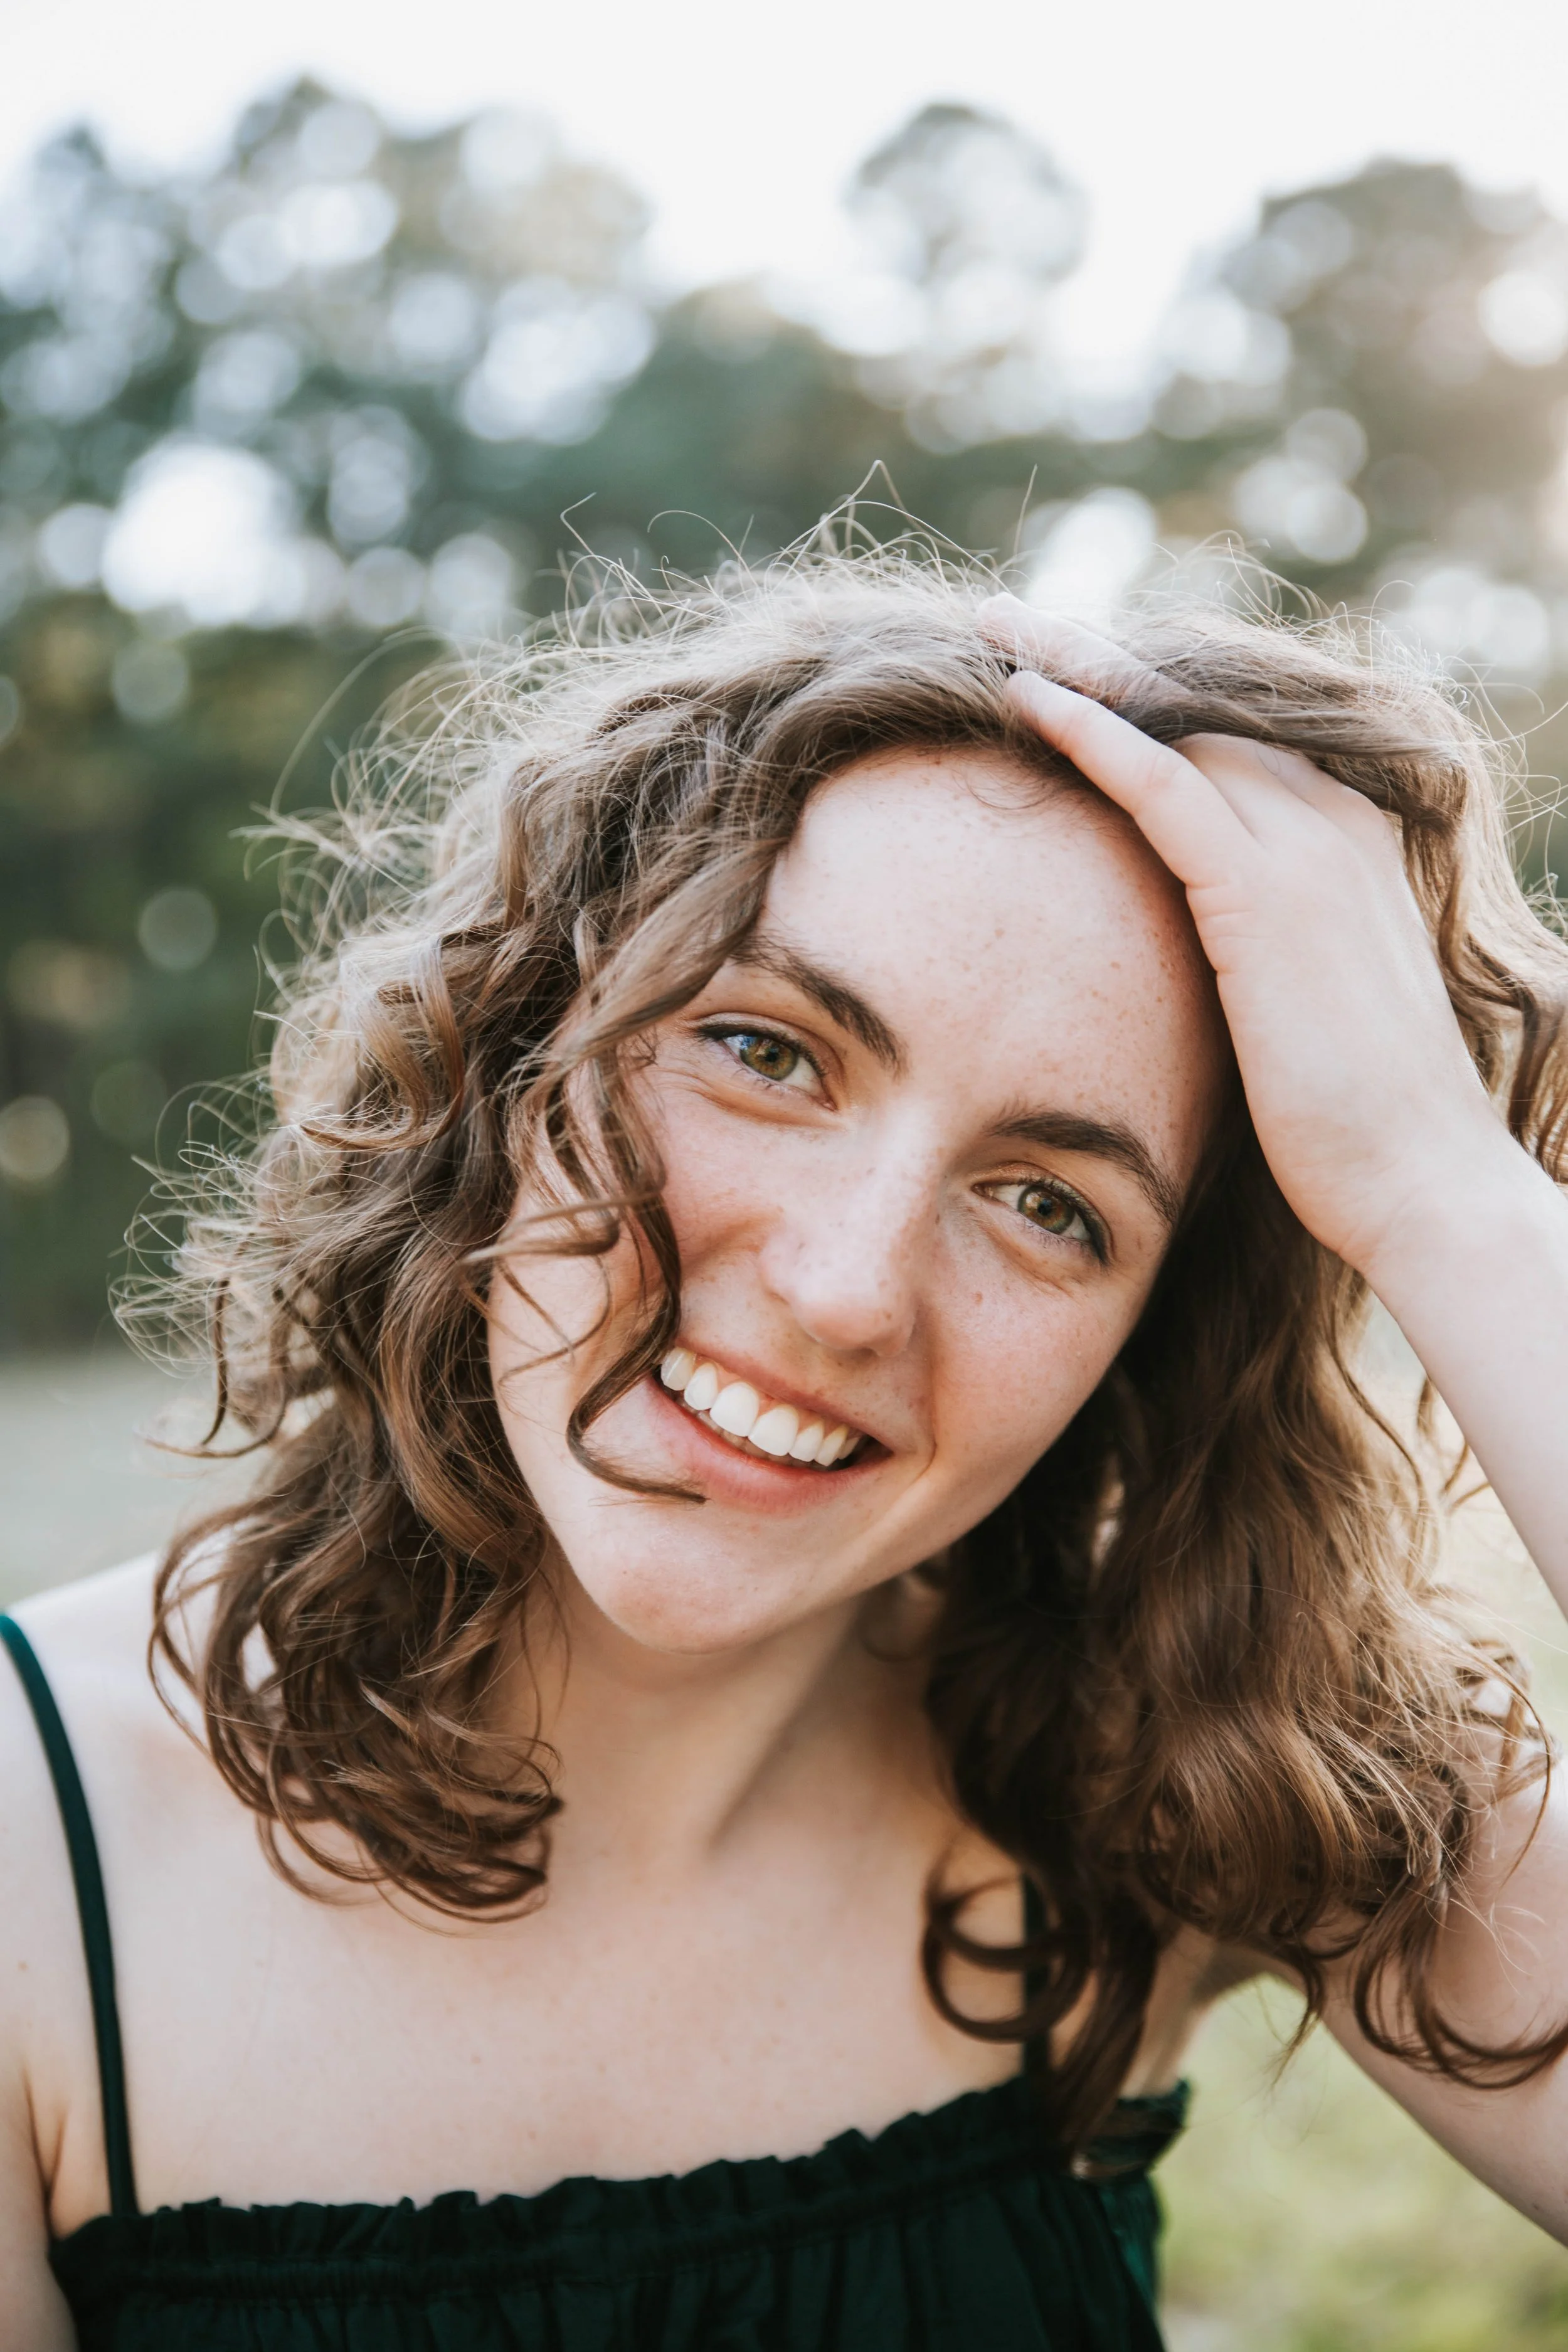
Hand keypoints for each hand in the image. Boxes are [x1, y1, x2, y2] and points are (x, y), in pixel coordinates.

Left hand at [983, 597, 1502, 1275]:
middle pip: (1194, 706)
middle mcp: (1333, 819)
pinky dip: (1089, 733)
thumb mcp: (1298, 1003)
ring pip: (1172, 722)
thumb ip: (1250, 947)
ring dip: (1077, 669)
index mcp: (1346, 837)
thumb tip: (1183, 950)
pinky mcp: (1265, 898)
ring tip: (994, 627)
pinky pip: (1159, 785)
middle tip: (1006, 618)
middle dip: (1098, 658)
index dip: (1139, 693)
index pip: (1227, 734)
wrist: (1422, 1182)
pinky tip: (1026, 697)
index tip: (1060, 663)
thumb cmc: (1356, 1122)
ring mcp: (1306, 851)